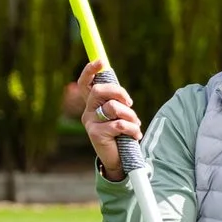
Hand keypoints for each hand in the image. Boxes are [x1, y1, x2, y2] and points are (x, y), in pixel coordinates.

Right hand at [78, 59, 141, 179]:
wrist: (118, 160)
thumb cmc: (121, 134)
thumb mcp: (119, 115)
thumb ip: (117, 102)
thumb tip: (122, 93)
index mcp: (92, 104)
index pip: (85, 83)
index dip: (90, 70)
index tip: (101, 61)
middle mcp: (88, 111)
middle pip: (99, 90)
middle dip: (119, 92)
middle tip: (130, 103)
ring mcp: (90, 122)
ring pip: (113, 107)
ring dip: (130, 115)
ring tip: (136, 124)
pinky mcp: (95, 134)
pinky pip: (119, 124)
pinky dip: (132, 129)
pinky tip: (135, 135)